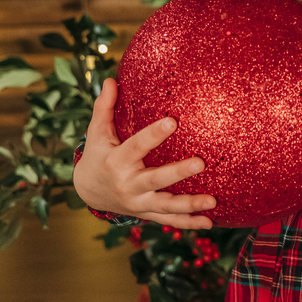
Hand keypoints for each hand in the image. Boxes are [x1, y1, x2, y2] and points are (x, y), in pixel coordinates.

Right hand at [72, 78, 216, 228]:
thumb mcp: (98, 133)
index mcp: (116, 161)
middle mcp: (128, 184)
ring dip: (189, 205)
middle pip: (155, 180)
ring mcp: (138, 202)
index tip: (172, 121)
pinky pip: (169, 220)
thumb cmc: (98, 154)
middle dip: (177, 173)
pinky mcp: (146, 213)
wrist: (88, 191)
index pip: (137, 146)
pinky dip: (188, 223)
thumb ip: (105, 107)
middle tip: (200, 163)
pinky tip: (211, 222)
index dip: (153, 134)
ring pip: (165, 206)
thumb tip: (110, 78)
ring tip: (212, 201)